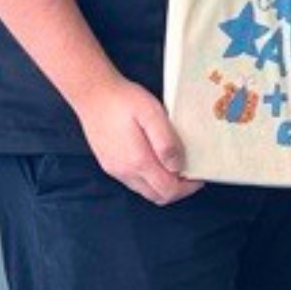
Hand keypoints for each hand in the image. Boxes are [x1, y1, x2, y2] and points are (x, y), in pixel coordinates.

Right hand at [71, 73, 200, 204]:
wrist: (91, 93)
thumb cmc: (123, 100)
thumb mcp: (152, 113)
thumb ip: (166, 142)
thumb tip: (178, 167)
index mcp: (139, 161)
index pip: (169, 191)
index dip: (188, 188)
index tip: (198, 176)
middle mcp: (125, 172)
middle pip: (158, 196)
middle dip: (177, 189)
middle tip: (189, 173)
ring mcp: (115, 170)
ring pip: (145, 191)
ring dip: (163, 185)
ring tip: (173, 166)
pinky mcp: (109, 165)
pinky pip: (134, 182)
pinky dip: (149, 179)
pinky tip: (154, 160)